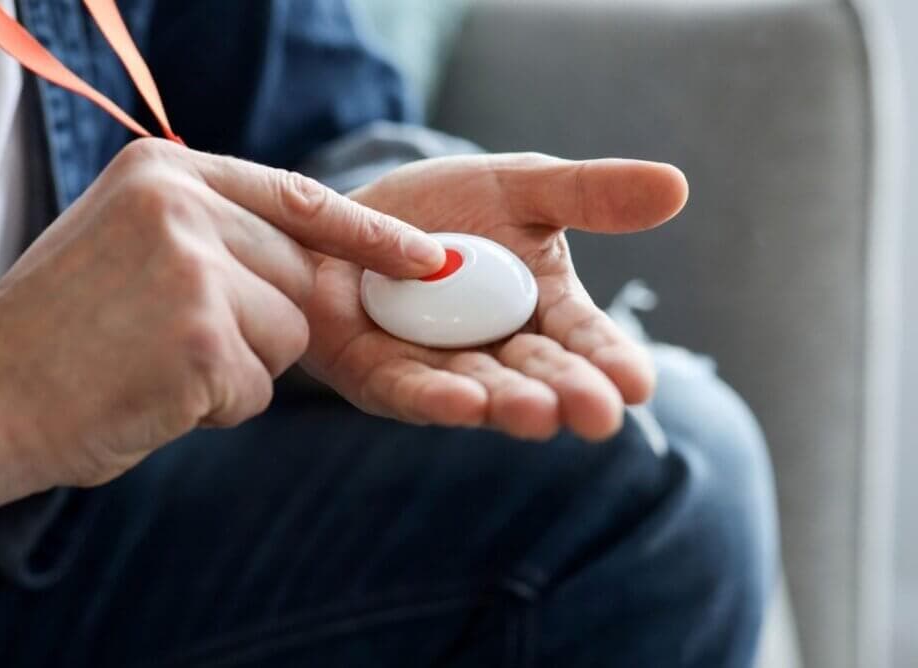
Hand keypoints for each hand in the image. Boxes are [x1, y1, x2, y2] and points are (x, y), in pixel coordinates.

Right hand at [0, 138, 444, 515]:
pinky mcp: (201, 338)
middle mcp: (182, 206)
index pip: (298, 195)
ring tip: (157, 364)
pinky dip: (217, 406)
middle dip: (260, 324)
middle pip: (297, 277)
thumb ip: (216, 237)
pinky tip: (154, 393)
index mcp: (164, 173)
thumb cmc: (60, 333)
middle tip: (172, 339)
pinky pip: (258, 387)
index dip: (366, 233)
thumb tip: (315, 267)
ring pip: (287, 336)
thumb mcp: (130, 245)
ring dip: (239, 368)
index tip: (427, 258)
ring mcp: (193, 269)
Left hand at [301, 154, 687, 441]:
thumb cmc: (445, 207)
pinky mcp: (382, 378)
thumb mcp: (521, 189)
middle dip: (567, 394)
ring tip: (538, 414)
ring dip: (509, 403)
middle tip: (598, 414)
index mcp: (542, 310)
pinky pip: (410, 390)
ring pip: (481, 390)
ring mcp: (440, 368)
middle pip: (539, 374)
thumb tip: (677, 187)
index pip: (584, 338)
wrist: (352, 215)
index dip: (610, 360)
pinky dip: (436, 398)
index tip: (639, 385)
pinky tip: (466, 403)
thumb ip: (588, 194)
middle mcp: (498, 349)